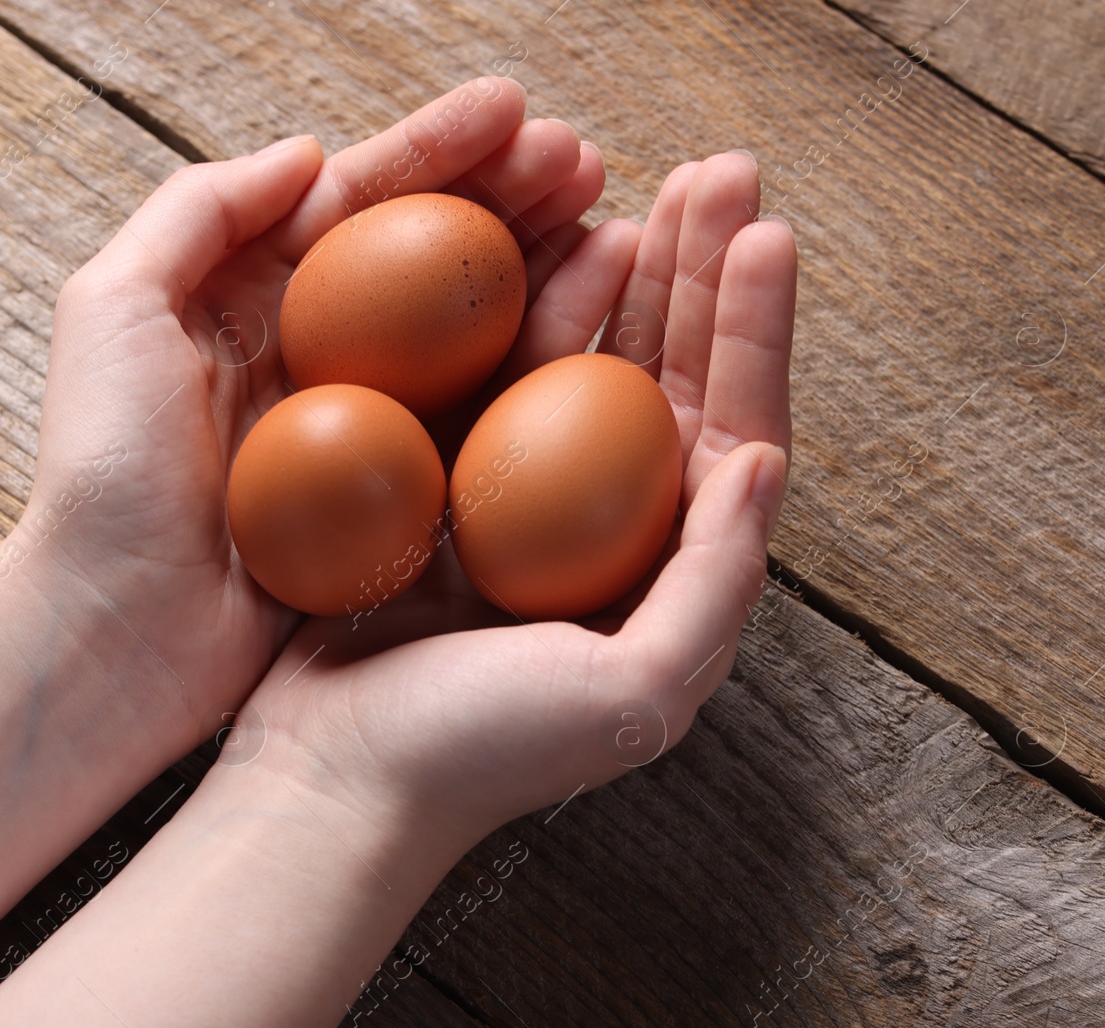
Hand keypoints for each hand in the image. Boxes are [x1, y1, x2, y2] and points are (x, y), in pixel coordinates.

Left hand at [17, 77, 610, 739]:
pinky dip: (541, 375)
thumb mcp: (112, 311)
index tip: (513, 108)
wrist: (118, 631)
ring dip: (546, 274)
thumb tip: (307, 151)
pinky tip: (593, 334)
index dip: (438, 152)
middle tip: (585, 162)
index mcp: (253, 299)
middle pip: (434, 256)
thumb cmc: (103, 474)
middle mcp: (321, 354)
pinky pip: (484, 423)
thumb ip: (198, 212)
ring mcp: (369, 428)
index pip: (361, 203)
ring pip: (474, 332)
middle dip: (512, 199)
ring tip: (615, 229)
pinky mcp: (402, 499)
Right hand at [231, 151, 795, 856]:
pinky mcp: (454, 488)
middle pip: (677, 379)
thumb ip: (713, 584)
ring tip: (658, 184)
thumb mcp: (634, 694)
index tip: (760, 231)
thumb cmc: (482, 754)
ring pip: (596, 363)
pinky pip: (504, 378)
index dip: (755, 330)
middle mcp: (611, 534)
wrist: (335, 779)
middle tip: (722, 172)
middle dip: (704, 274)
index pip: (735, 430)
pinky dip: (536, 311)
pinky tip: (559, 247)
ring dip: (633, 273)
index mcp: (670, 576)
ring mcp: (531, 504)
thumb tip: (768, 461)